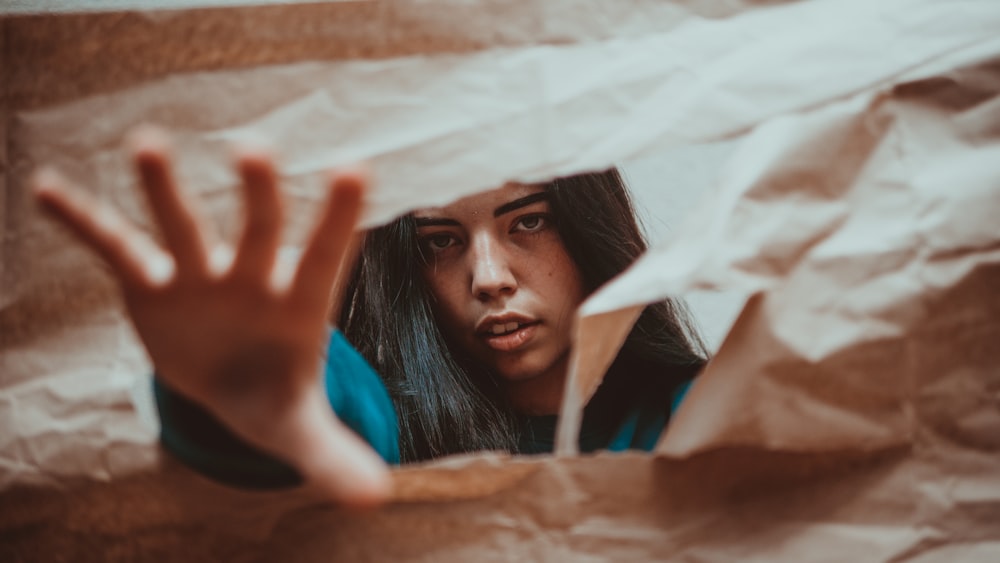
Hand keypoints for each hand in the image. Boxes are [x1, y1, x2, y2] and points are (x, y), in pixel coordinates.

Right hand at [32, 127, 389, 505]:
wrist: (231, 383)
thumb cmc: (276, 396)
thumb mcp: (299, 430)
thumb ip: (334, 457)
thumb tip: (375, 497)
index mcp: (298, 306)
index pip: (324, 257)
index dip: (339, 219)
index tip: (355, 170)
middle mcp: (251, 278)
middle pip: (259, 230)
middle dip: (257, 195)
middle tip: (254, 152)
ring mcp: (199, 276)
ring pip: (184, 226)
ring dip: (165, 189)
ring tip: (147, 144)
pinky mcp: (150, 284)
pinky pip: (114, 248)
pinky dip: (83, 221)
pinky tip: (47, 188)